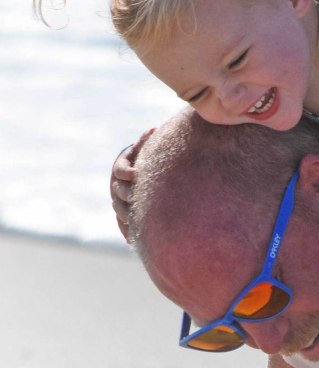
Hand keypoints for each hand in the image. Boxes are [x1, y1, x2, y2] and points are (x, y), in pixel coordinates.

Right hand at [110, 128, 153, 242]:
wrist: (141, 175)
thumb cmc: (147, 159)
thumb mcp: (146, 150)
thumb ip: (146, 142)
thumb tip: (152, 129)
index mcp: (122, 168)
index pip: (120, 170)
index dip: (127, 172)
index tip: (136, 174)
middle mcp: (116, 185)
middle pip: (118, 191)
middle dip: (126, 194)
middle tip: (136, 198)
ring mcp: (118, 200)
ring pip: (118, 208)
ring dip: (126, 214)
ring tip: (136, 219)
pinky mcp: (123, 213)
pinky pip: (122, 223)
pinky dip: (127, 230)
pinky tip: (134, 238)